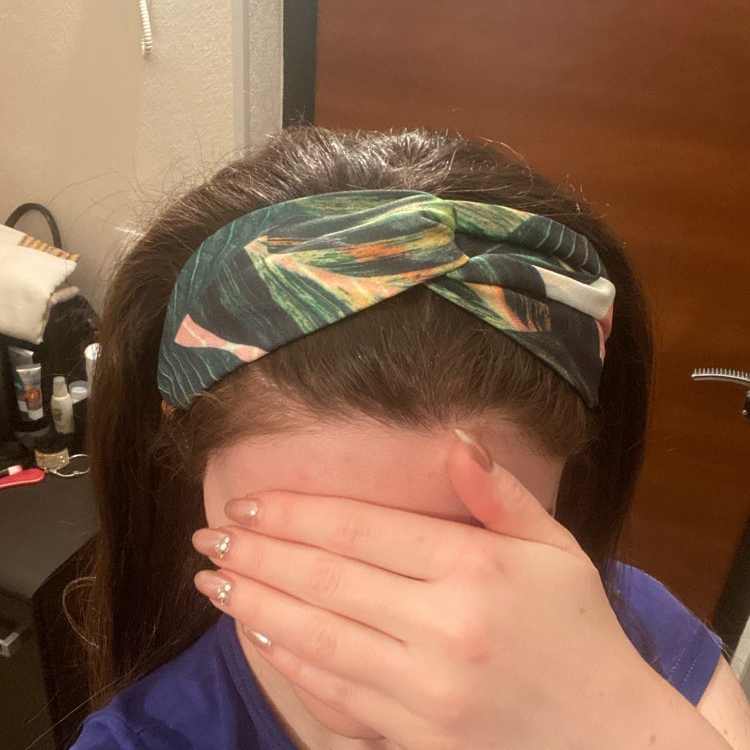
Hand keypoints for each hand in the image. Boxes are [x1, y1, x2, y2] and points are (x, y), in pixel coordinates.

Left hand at [193, 433, 658, 749]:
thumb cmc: (578, 629)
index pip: (360, 528)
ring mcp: (427, 693)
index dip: (294, 513)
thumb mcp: (554, 547)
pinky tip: (260, 636)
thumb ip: (500, 492)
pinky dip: (290, 663)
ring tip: (214, 582)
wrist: (610, 739)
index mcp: (475, 568)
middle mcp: (445, 628)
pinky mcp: (417, 741)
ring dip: (257, 606)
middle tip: (208, 538)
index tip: (246, 504)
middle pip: (325, 580)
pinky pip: (336, 697)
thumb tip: (455, 437)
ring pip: (317, 639)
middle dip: (258, 554)